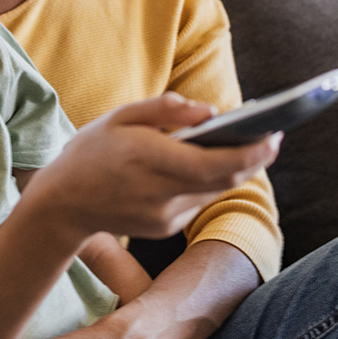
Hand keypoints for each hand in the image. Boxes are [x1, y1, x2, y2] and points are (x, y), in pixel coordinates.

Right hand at [23, 93, 280, 240]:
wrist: (62, 206)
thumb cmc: (90, 152)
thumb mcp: (120, 116)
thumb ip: (166, 110)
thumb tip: (211, 111)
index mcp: (149, 161)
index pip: (215, 163)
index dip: (252, 153)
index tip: (275, 135)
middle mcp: (161, 195)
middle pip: (225, 179)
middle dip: (253, 158)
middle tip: (273, 134)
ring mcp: (164, 217)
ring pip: (215, 191)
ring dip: (234, 168)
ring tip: (252, 143)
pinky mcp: (165, 229)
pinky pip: (198, 201)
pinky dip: (209, 181)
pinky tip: (213, 162)